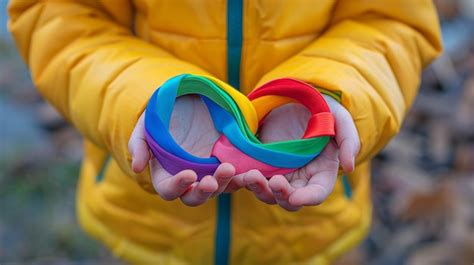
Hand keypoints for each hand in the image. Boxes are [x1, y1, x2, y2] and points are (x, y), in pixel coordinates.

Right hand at [128, 96, 235, 205]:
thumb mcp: (146, 126)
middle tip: (212, 181)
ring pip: (216, 190)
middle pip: (194, 197)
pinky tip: (248, 173)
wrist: (185, 102)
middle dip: (204, 191)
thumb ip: (139, 145)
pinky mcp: (223, 166)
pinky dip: (240, 178)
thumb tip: (137, 168)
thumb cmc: (161, 116)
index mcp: (165, 176)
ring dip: (224, 184)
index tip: (189, 174)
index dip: (178, 186)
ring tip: (230, 169)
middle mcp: (187, 181)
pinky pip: (233, 178)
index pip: (169, 190)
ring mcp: (206, 175)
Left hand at [242, 95, 359, 210]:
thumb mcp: (339, 119)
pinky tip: (235, 173)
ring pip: (267, 193)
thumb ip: (348, 141)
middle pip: (289, 199)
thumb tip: (349, 167)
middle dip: (280, 195)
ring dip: (258, 189)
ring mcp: (279, 173)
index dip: (307, 198)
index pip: (317, 193)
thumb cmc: (322, 110)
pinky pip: (251, 179)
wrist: (296, 98)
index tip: (295, 197)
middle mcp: (299, 179)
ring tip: (249, 176)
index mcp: (321, 172)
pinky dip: (243, 180)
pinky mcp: (261, 165)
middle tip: (273, 181)